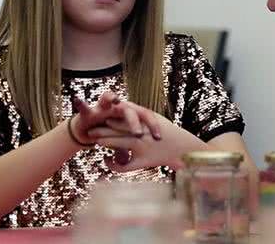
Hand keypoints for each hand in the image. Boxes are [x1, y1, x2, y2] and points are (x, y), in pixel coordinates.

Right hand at [70, 91, 160, 145]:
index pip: (145, 117)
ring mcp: (104, 107)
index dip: (153, 126)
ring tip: (115, 101)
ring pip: (110, 100)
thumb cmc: (109, 136)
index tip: (158, 138)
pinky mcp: (89, 111)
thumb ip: (125, 151)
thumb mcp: (120, 144)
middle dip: (135, 120)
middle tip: (137, 133)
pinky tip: (77, 100)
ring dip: (112, 100)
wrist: (87, 130)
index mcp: (131, 114)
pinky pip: (84, 107)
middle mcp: (119, 107)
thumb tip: (128, 161)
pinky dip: (81, 104)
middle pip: (130, 109)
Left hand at [88, 107, 206, 171]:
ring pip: (120, 144)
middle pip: (119, 130)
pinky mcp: (145, 161)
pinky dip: (115, 164)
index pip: (125, 119)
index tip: (98, 117)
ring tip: (95, 141)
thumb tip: (124, 108)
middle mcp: (144, 134)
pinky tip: (107, 161)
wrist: (185, 149)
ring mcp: (144, 147)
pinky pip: (126, 165)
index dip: (110, 119)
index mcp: (146, 123)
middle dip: (103, 129)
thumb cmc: (169, 134)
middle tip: (89, 130)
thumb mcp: (155, 120)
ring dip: (106, 142)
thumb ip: (140, 116)